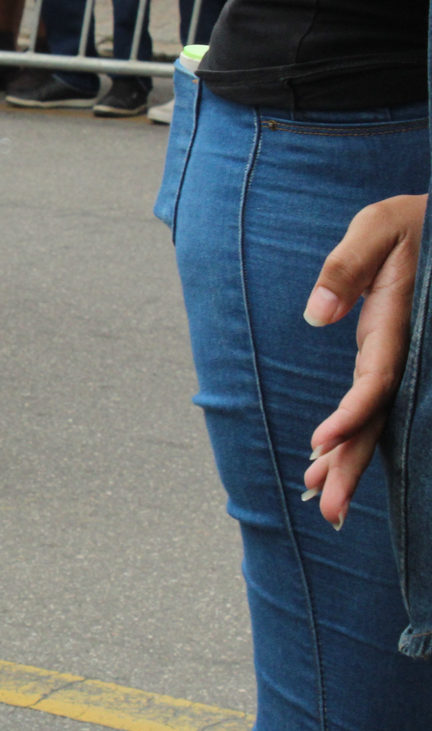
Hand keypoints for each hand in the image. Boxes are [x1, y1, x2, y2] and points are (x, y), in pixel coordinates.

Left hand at [304, 193, 426, 528]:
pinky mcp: (391, 355)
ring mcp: (399, 357)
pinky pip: (375, 404)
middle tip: (329, 509)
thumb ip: (347, 265)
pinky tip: (334, 461)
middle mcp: (400, 351)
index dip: (352, 413)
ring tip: (325, 505)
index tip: (322, 443)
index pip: (376, 380)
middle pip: (376, 416)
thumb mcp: (377, 226)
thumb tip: (317, 312)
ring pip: (376, 419)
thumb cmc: (413, 220)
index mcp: (396, 325)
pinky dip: (356, 434)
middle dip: (353, 463)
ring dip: (352, 460)